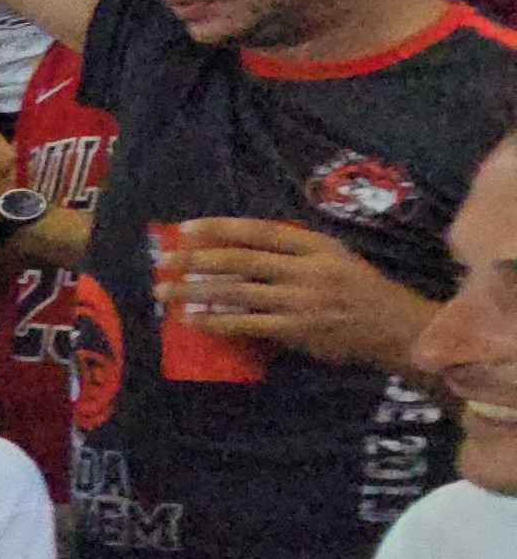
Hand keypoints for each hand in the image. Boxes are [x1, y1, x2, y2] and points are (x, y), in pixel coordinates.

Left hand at [161, 218, 435, 369]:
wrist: (393, 328)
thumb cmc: (359, 289)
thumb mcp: (334, 256)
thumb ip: (293, 250)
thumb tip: (240, 246)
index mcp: (315, 246)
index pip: (259, 231)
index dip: (220, 228)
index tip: (186, 228)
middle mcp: (306, 270)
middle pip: (242, 260)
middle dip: (197, 259)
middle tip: (164, 260)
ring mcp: (300, 301)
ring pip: (237, 292)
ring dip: (196, 291)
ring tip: (165, 290)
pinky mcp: (296, 330)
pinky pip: (246, 324)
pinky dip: (216, 322)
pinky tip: (192, 319)